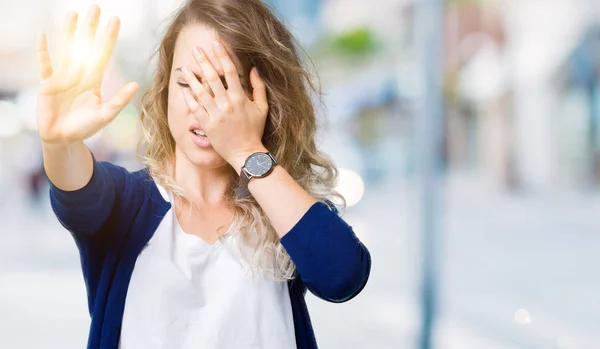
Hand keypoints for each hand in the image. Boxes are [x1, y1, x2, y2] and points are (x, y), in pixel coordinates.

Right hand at [36, 5, 137, 146]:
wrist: (63, 139)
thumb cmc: (85, 128)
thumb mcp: (105, 115)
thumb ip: (119, 100)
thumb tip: (136, 84)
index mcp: (94, 80)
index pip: (103, 54)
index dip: (108, 38)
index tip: (115, 20)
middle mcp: (79, 74)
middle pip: (86, 46)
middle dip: (91, 28)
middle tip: (95, 7)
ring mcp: (63, 77)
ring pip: (67, 49)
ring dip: (69, 32)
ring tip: (73, 13)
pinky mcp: (47, 83)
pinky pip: (45, 63)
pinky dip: (43, 50)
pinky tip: (43, 35)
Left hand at [180, 40, 268, 166]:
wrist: (246, 153)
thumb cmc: (255, 130)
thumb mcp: (262, 108)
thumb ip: (259, 87)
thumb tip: (254, 69)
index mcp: (240, 98)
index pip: (229, 71)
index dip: (222, 55)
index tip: (216, 44)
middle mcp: (226, 104)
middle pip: (212, 78)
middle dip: (203, 61)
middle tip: (196, 50)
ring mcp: (215, 115)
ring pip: (200, 92)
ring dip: (191, 78)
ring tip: (184, 67)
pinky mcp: (207, 125)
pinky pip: (195, 108)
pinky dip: (189, 98)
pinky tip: (184, 89)